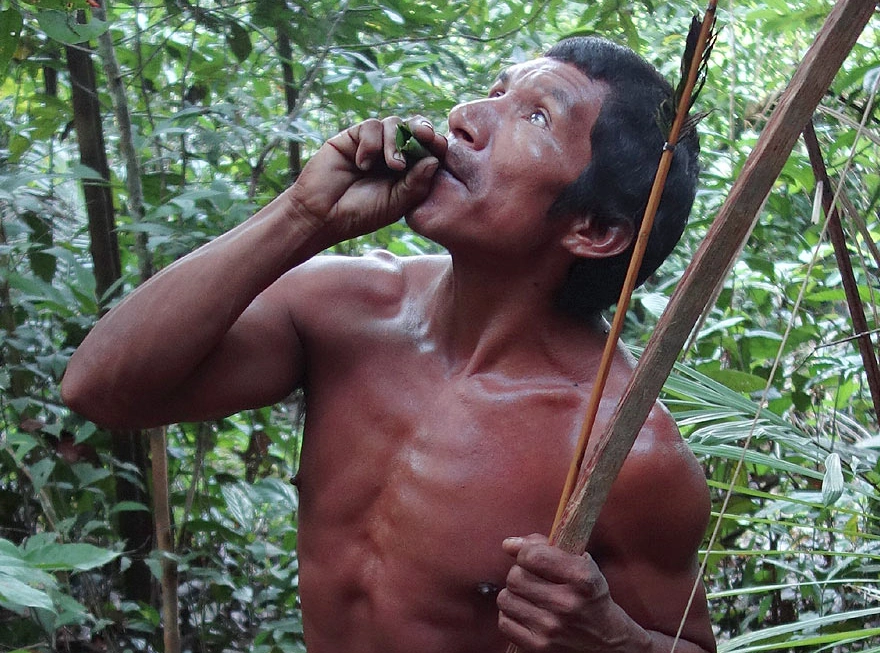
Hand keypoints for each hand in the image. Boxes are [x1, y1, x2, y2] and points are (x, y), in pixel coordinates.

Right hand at [289, 115, 446, 242]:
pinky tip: (363, 163)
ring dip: (395, 141)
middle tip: (425, 136)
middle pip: (413, 128)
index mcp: (408, 170)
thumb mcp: (396, 204)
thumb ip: (415, 184)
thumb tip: (434, 160)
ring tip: (392, 164)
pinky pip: (370, 127)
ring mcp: (373, 144)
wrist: (323, 215)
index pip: (428, 149)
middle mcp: (392, 153)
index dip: (436, 144)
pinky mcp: (353, 137)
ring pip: (394, 123)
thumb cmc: (361, 214)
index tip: (440, 147)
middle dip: (423, 129)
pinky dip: (371, 144)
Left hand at [498, 534, 647, 652]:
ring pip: (506, 599)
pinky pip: (504, 622)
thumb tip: (508, 544)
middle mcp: (567, 603)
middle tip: (532, 579)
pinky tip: (526, 614)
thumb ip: (545, 547)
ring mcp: (552, 628)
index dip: (525, 553)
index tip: (530, 557)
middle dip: (520, 573)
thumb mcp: (581, 565)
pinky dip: (511, 616)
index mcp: (582, 578)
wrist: (607, 642)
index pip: (533, 556)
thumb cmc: (589, 597)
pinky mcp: (539, 647)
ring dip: (514, 595)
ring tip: (529, 597)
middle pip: (515, 577)